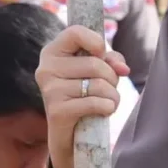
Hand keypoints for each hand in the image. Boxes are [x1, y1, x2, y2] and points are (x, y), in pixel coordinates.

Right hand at [35, 26, 131, 167]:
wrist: (69, 135)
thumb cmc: (84, 96)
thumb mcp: (97, 72)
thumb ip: (111, 60)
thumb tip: (122, 68)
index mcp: (52, 52)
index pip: (75, 32)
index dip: (96, 41)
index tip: (102, 54)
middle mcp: (46, 68)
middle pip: (94, 63)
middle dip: (111, 77)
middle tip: (109, 87)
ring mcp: (50, 90)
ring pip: (98, 84)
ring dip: (112, 95)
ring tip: (108, 101)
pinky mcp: (57, 111)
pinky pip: (95, 103)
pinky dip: (107, 107)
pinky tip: (104, 110)